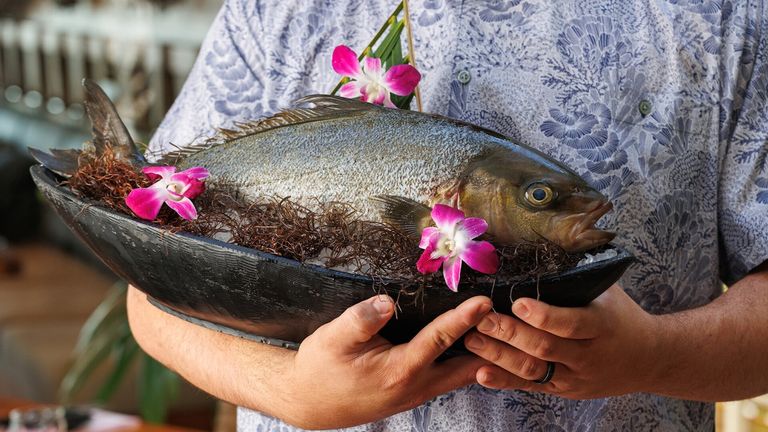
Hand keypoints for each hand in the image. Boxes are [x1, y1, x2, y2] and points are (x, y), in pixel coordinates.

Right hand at [281, 295, 491, 428]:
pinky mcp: (412, 395)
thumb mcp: (332, 338)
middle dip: (490, 347)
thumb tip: (388, 301)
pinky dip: (466, 364)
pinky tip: (473, 348)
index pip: (440, 340)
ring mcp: (416, 395)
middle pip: (466, 368)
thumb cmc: (319, 368)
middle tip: (511, 321)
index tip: (486, 302)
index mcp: (398, 370)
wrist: (308, 402)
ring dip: (482, 357)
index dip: (464, 319)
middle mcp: (414, 387)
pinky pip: (449, 379)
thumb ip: (361, 319)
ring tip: (501, 332)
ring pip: (460, 377)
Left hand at [463, 284, 660, 398]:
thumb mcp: (607, 293)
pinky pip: (530, 386)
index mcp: (601, 325)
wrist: (648, 358)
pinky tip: (481, 372)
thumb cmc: (620, 316)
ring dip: (499, 356)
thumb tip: (546, 243)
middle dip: (509, 333)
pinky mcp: (563, 389)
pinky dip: (504, 380)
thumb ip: (578, 276)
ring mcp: (575, 376)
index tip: (518, 302)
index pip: (571, 323)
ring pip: (533, 370)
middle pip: (544, 347)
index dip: (543, 315)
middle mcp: (588, 354)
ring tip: (472, 341)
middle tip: (481, 319)